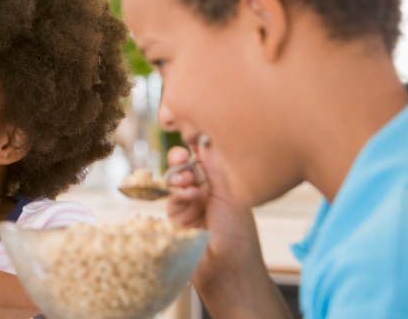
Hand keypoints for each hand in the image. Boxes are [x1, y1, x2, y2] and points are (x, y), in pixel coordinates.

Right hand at [166, 146, 288, 316]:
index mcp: (223, 185)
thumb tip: (206, 139)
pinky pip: (169, 198)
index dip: (196, 149)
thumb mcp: (230, 194)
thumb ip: (215, 167)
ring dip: (179, 178)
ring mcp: (189, 206)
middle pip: (186, 167)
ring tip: (189, 183)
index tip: (191, 139)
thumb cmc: (238, 233)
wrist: (227, 268)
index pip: (204, 160)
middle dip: (181, 161)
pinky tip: (187, 195)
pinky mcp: (174, 218)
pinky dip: (176, 193)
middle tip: (180, 156)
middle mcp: (205, 193)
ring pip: (174, 182)